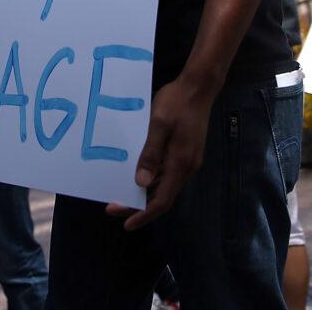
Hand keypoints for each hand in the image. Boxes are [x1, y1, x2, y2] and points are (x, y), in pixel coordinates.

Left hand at [104, 76, 213, 230]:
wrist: (198, 87)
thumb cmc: (176, 103)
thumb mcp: (159, 124)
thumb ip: (150, 153)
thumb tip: (141, 182)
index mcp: (180, 163)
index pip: (162, 200)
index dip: (144, 214)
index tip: (126, 224)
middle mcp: (186, 167)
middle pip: (162, 195)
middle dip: (138, 205)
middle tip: (113, 207)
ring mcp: (187, 160)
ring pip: (165, 185)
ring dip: (144, 193)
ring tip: (120, 193)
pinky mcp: (185, 152)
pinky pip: (167, 173)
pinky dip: (152, 179)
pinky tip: (136, 174)